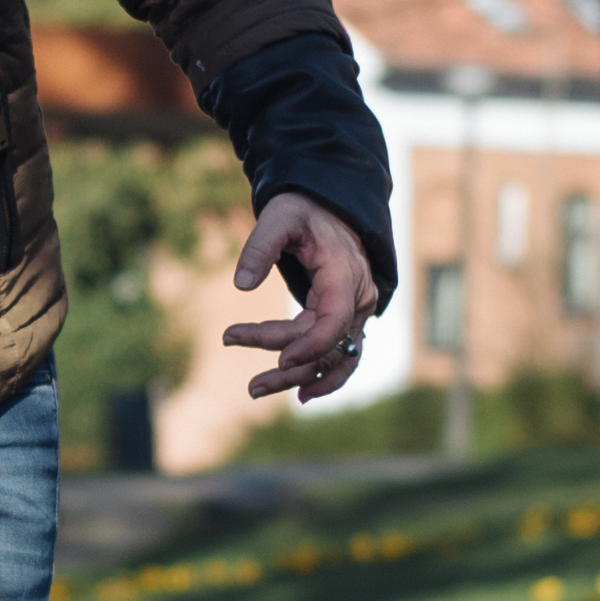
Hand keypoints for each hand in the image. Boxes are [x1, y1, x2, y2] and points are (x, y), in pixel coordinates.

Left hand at [222, 192, 377, 402]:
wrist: (330, 209)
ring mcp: (356, 313)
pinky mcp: (346, 320)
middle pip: (329, 346)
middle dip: (289, 367)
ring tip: (257, 389)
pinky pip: (339, 355)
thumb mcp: (280, 217)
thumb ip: (260, 247)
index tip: (279, 359)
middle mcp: (358, 299)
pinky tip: (297, 391)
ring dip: (300, 378)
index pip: (334, 319)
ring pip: (335, 358)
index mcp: (345, 274)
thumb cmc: (304, 211)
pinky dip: (322, 376)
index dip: (310, 345)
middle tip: (249, 385)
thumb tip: (241, 285)